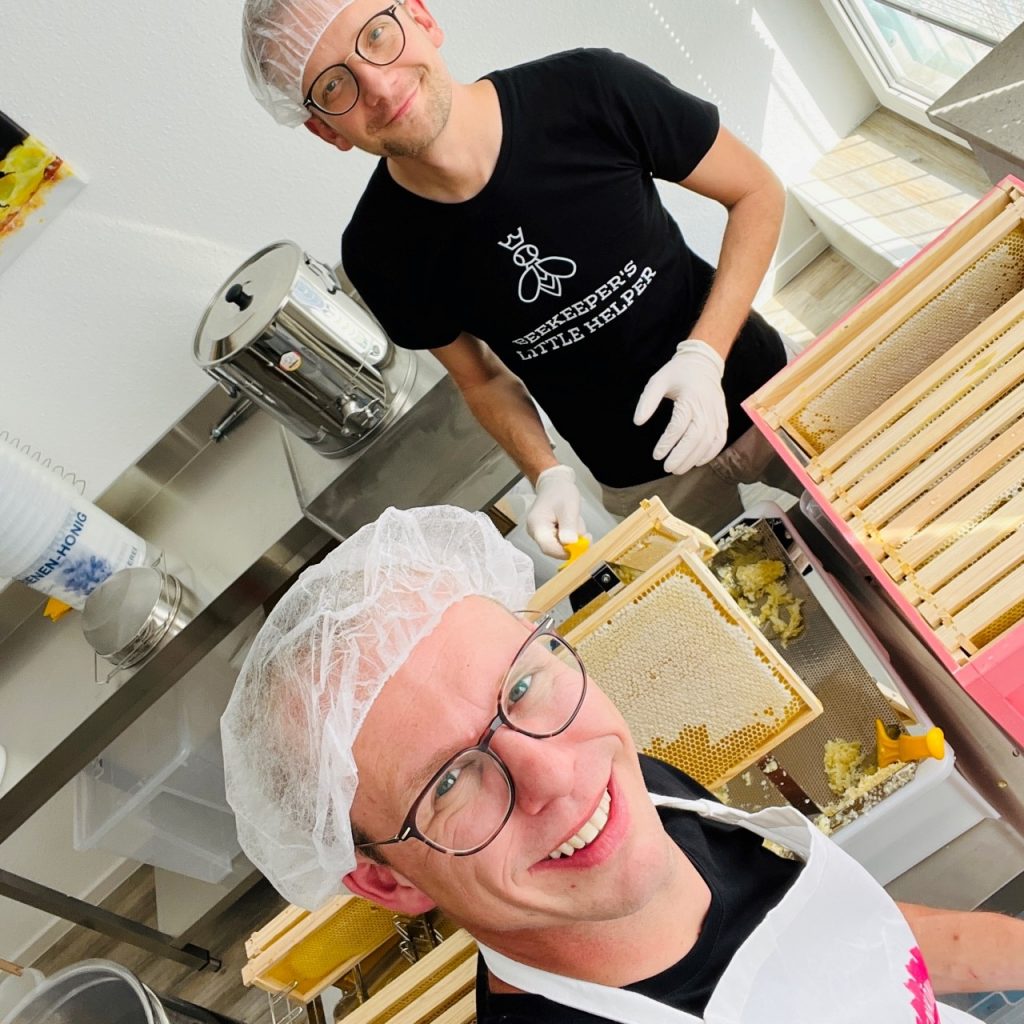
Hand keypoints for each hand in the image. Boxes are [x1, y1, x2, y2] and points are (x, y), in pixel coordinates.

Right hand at [526, 465, 586, 558]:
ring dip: (573, 536)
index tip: (581, 546)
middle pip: (555, 549)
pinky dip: (570, 534)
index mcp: (537, 526)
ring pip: (560, 545)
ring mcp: (540, 534)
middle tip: (585, 532)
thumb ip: (569, 527)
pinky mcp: (546, 534)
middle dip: (572, 542)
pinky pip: (561, 540)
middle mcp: (535, 533)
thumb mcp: (569, 508)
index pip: (549, 548)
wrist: (554, 484)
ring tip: (575, 520)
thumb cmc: (560, 492)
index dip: (566, 552)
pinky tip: (571, 522)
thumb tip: (570, 544)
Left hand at [633, 339, 727, 474]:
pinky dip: (710, 453)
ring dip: (695, 458)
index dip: (668, 443)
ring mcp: (717, 413)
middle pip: (696, 437)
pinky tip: (697, 462)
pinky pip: (720, 439)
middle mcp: (706, 407)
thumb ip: (647, 401)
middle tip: (668, 468)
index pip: (679, 425)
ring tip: (679, 468)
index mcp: (690, 397)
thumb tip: (638, 422)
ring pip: (710, 441)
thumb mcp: (658, 381)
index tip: (657, 455)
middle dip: (682, 455)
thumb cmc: (677, 373)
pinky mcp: (722, 417)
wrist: (703, 363)